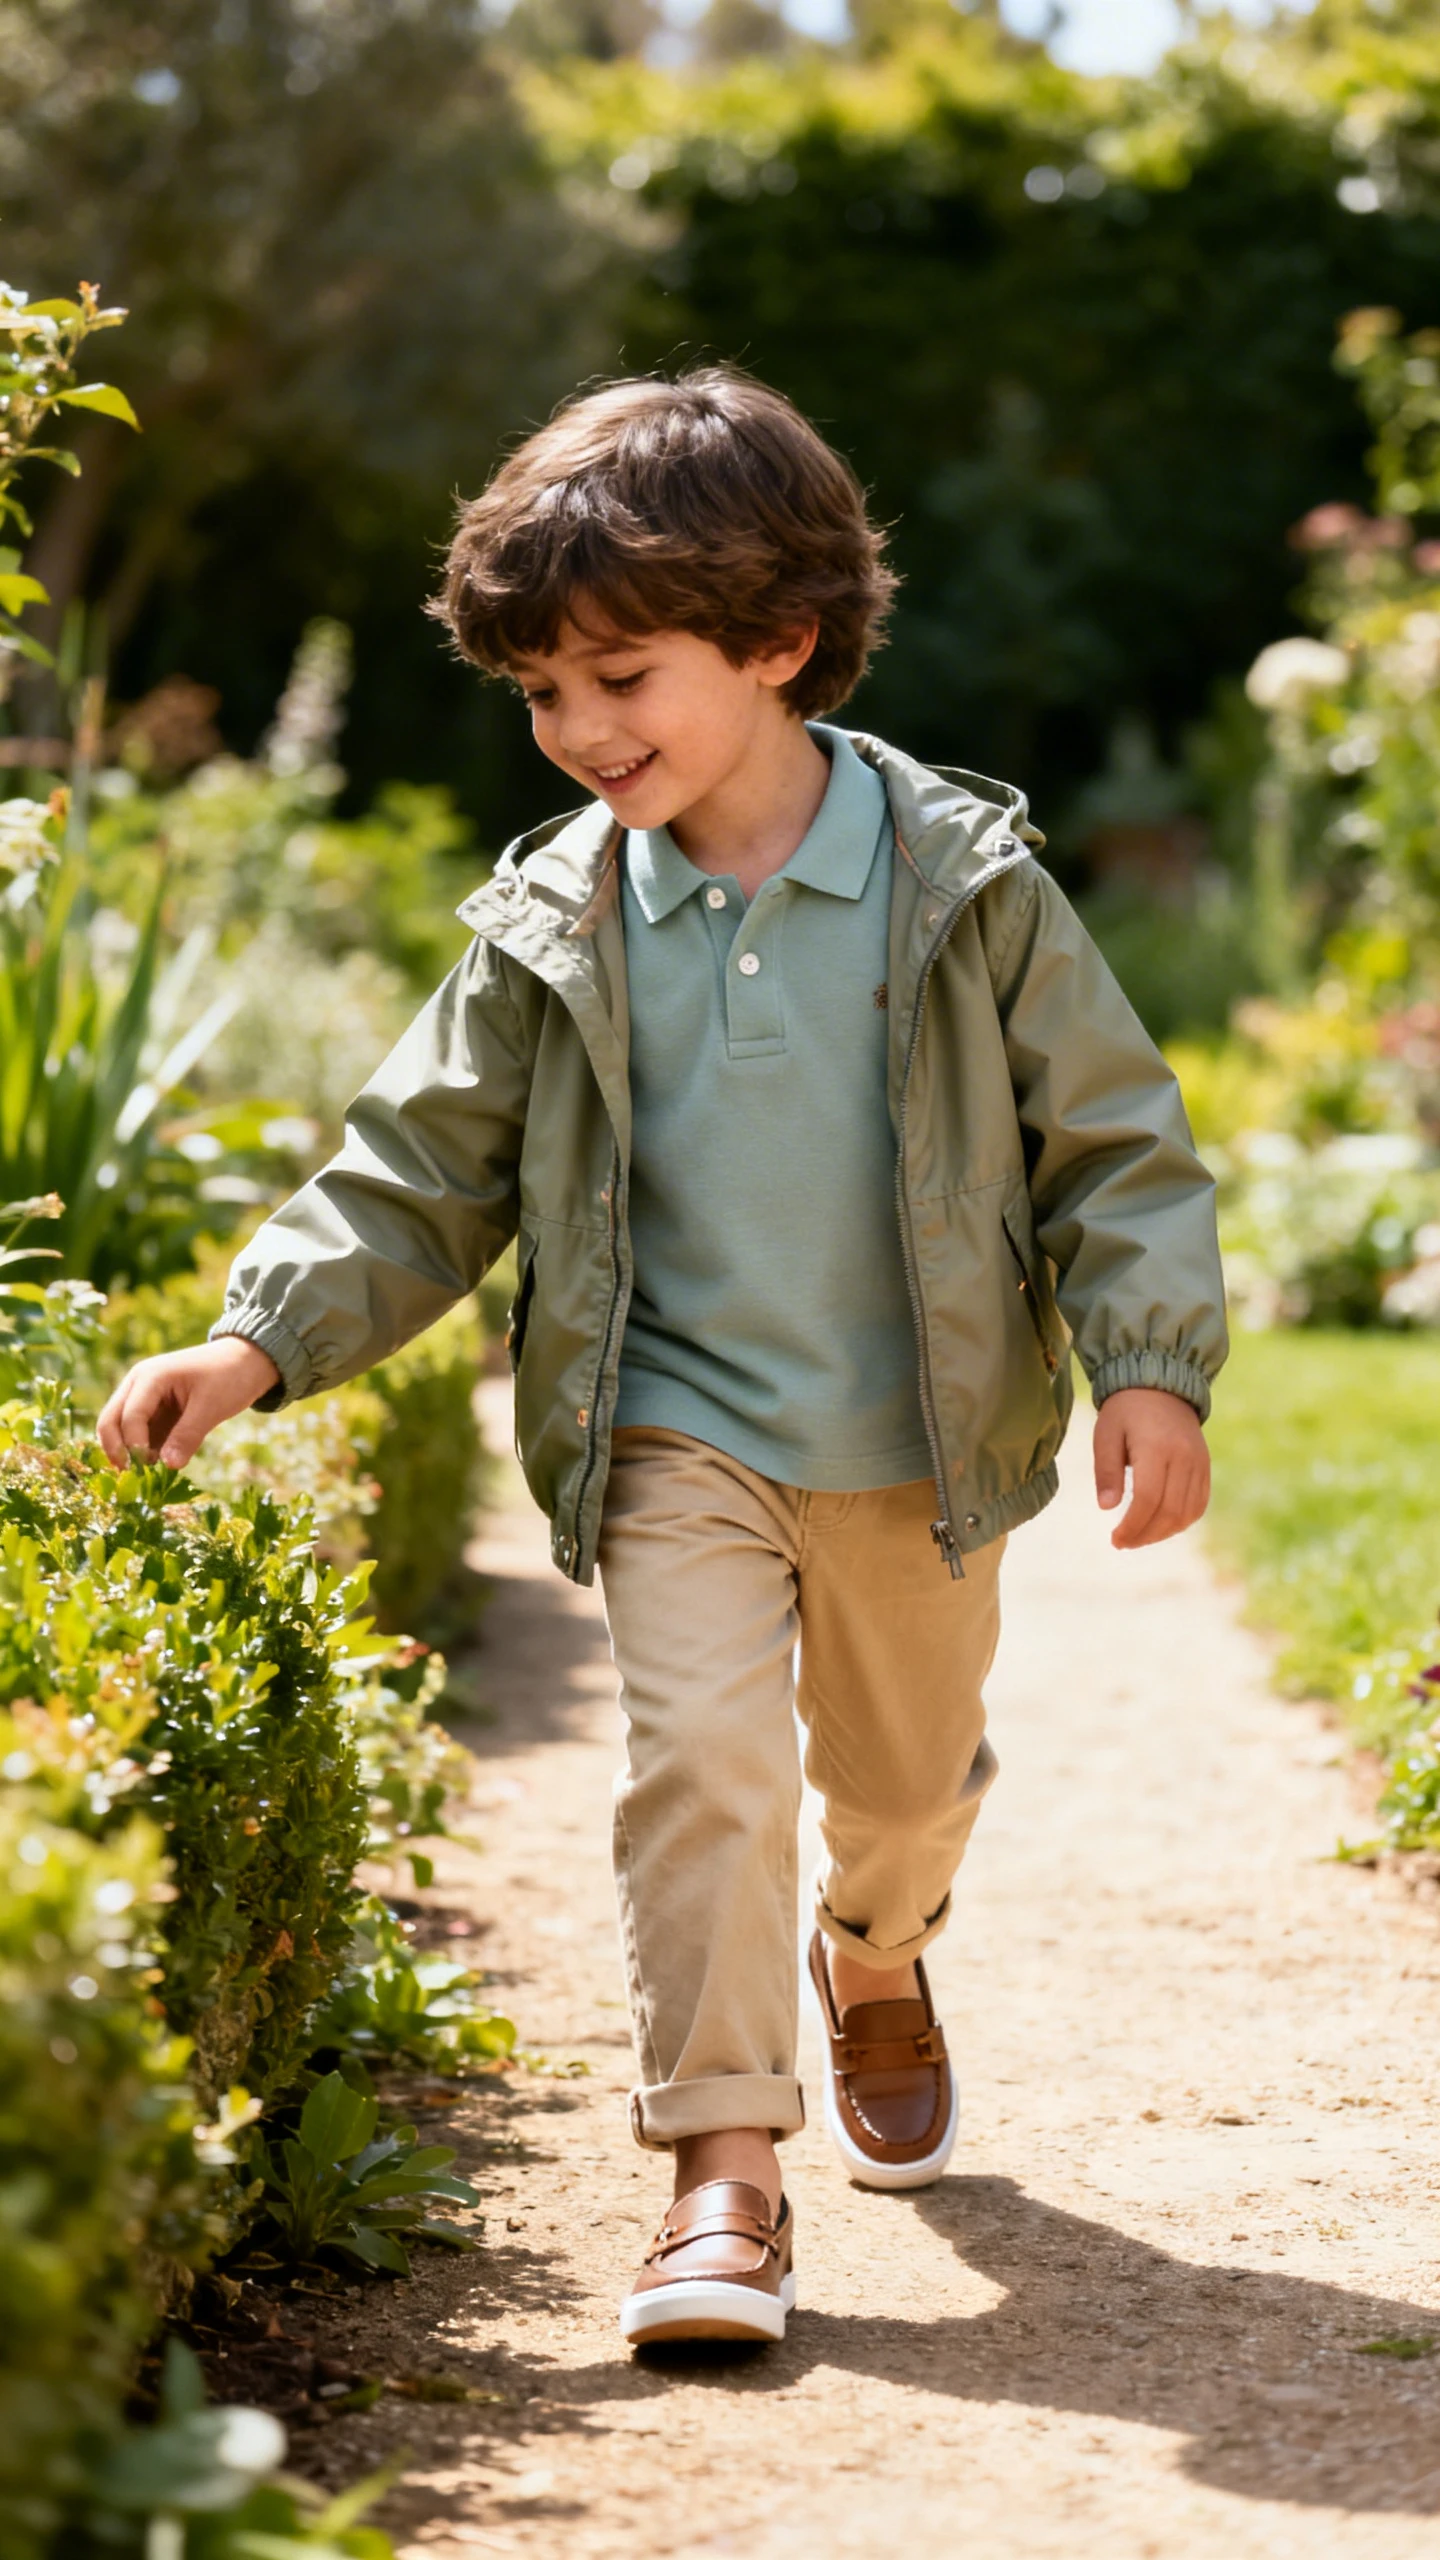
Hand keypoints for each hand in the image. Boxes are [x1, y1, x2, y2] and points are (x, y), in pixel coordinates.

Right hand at [97, 1337, 280, 1471]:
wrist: (246, 1360)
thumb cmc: (229, 1376)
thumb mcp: (211, 1407)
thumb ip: (188, 1436)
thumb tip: (168, 1467)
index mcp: (150, 1376)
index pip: (130, 1416)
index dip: (135, 1445)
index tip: (149, 1470)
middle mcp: (138, 1385)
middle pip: (110, 1421)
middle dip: (117, 1450)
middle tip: (132, 1479)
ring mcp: (142, 1398)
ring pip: (119, 1429)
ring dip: (128, 1453)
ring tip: (147, 1479)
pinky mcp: (153, 1411)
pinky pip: (139, 1435)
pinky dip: (143, 1452)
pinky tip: (157, 1470)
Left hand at [1093, 1386, 1209, 1550]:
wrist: (1160, 1387)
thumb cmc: (1125, 1412)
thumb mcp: (1106, 1435)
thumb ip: (1106, 1471)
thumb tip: (1106, 1507)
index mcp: (1156, 1448)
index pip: (1148, 1499)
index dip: (1132, 1525)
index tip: (1115, 1538)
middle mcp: (1184, 1457)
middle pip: (1170, 1511)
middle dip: (1145, 1534)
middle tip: (1123, 1542)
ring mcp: (1199, 1463)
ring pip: (1187, 1512)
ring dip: (1163, 1533)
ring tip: (1139, 1537)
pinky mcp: (1205, 1467)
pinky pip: (1199, 1504)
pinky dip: (1181, 1521)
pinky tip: (1160, 1526)